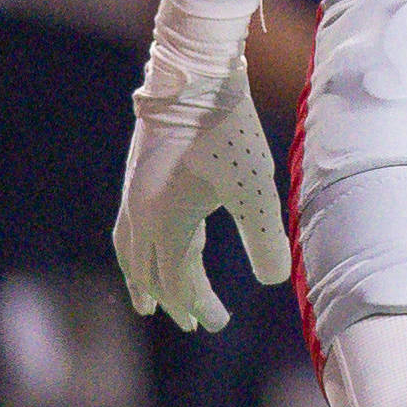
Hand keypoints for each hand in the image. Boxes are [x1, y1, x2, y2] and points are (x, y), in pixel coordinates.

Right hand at [115, 41, 282, 331]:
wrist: (195, 83)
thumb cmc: (227, 136)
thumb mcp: (255, 190)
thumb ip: (265, 238)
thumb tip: (276, 280)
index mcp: (166, 225)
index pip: (178, 280)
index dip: (197, 304)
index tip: (217, 323)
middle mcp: (140, 216)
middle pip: (150, 272)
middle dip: (171, 299)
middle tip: (191, 322)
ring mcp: (134, 197)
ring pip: (132, 252)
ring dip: (144, 279)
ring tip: (148, 302)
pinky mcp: (137, 179)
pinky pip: (130, 230)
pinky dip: (138, 252)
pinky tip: (154, 248)